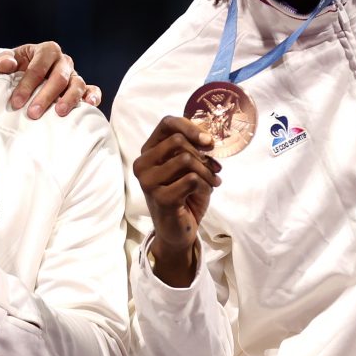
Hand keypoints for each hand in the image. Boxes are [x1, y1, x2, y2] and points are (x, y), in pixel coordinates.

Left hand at [0, 42, 101, 118]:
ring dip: (69, 99)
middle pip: (58, 78)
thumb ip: (4, 59)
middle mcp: (64, 61)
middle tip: (33, 113)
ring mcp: (74, 74)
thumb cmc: (19, 67)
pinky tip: (89, 105)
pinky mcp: (82, 87)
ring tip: (59, 113)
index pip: (38, 67)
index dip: (27, 85)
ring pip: (77, 84)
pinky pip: (92, 89)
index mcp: (47, 50)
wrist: (29, 72)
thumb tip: (7, 65)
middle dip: (45, 96)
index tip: (16, 102)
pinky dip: (93, 96)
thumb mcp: (9, 59)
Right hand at [134, 116, 219, 286]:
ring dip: (206, 172)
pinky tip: (204, 194)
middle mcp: (142, 164)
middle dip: (202, 154)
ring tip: (211, 182)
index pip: (167, 123)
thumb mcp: (187, 167)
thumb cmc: (184, 195)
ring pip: (186, 159)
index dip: (191, 127)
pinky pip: (192, 179)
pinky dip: (205, 186)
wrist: (178, 231)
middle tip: (213, 168)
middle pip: (178, 141)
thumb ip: (191, 149)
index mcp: (148, 152)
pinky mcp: (160, 198)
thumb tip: (208, 139)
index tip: (208, 141)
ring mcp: (148, 182)